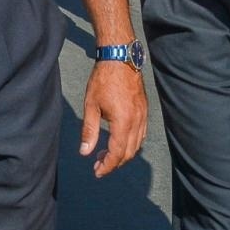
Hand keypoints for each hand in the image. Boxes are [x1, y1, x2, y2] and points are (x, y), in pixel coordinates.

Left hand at [80, 60, 146, 177]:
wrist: (120, 58)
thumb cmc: (103, 80)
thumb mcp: (91, 105)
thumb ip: (89, 131)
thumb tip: (85, 152)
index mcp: (123, 122)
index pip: (118, 153)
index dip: (107, 166)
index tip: (97, 172)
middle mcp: (137, 121)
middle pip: (129, 152)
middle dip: (115, 163)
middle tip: (99, 164)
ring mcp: (143, 115)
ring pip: (137, 144)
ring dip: (124, 154)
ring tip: (107, 154)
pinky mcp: (144, 110)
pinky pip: (142, 134)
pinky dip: (132, 143)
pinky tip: (120, 140)